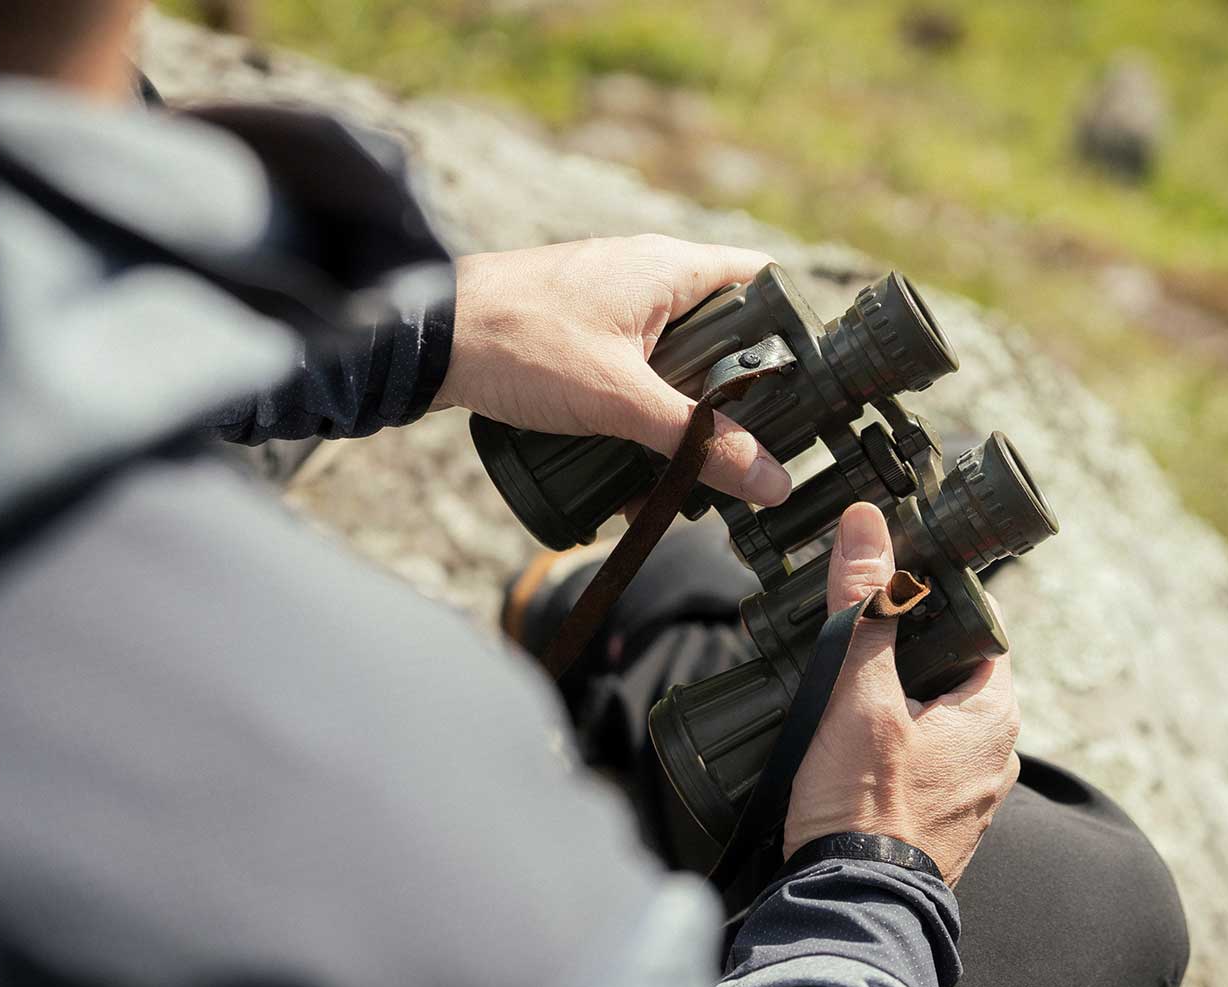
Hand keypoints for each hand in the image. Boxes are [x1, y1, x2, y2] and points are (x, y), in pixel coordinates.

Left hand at [433, 235, 792, 506]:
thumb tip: (770, 478)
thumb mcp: (621, 401)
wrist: (422, 338)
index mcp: (669, 268)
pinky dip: (635, 416)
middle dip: (729, 399)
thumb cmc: (518, 343)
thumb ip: (697, 441)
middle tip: (741, 451)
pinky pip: (627, 374)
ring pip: (670, 363)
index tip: (805, 390)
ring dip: (677, 418)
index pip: (761, 281)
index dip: (790, 330)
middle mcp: (643, 276)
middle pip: (720, 335)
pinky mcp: (575, 335)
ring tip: (680, 475)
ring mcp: (607, 305)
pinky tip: (626, 464)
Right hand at [783, 503, 1021, 884]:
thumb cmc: (865, 807)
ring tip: (833, 684)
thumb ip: (864, 609)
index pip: (975, 625)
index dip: (930, 597)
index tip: (884, 578)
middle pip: (946, 671)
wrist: (851, 909)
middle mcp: (995, 754)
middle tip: (845, 629)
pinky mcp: (933, 824)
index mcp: (994, 713)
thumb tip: (867, 527)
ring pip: (927, 719)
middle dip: (898, 650)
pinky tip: (840, 744)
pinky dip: (883, 745)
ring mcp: (966, 794)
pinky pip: (914, 763)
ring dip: (886, 700)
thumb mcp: (859, 695)